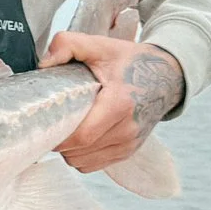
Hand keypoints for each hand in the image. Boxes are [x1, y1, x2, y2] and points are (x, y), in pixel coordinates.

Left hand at [43, 34, 183, 173]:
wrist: (167, 76)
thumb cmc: (130, 62)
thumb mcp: (100, 46)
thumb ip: (68, 44)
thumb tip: (44, 64)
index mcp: (120, 104)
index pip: (82, 136)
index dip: (57, 135)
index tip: (44, 123)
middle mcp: (127, 130)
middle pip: (79, 152)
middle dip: (58, 141)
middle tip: (49, 123)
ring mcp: (129, 144)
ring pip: (83, 162)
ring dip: (68, 150)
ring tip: (66, 128)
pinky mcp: (128, 152)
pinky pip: (94, 165)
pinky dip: (80, 156)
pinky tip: (79, 137)